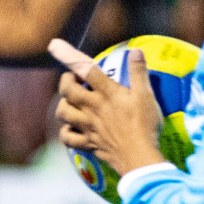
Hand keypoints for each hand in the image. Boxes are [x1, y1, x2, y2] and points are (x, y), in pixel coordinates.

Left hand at [49, 38, 165, 175]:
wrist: (139, 157)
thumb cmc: (145, 125)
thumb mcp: (146, 96)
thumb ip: (139, 72)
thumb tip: (135, 50)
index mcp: (107, 94)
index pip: (86, 70)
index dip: (71, 57)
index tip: (56, 47)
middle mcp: (92, 108)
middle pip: (68, 91)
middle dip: (65, 81)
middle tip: (71, 79)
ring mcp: (88, 126)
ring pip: (63, 113)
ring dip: (63, 105)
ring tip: (69, 102)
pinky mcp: (88, 143)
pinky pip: (67, 138)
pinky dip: (65, 132)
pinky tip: (71, 129)